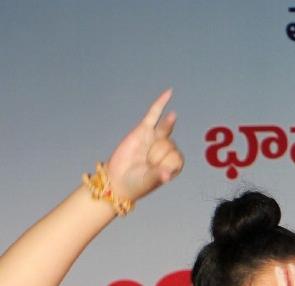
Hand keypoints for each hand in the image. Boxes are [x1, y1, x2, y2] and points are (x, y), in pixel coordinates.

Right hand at [105, 90, 182, 206]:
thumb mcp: (147, 182)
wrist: (117, 179)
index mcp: (173, 165)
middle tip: (144, 165)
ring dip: (158, 143)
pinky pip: (154, 114)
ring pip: (164, 131)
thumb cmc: (134, 184)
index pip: (177, 157)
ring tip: (146, 158)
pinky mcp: (144, 130)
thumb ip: (157, 177)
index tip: (153, 172)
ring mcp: (155, 138)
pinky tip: (169, 92)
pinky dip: (160, 103)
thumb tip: (166, 176)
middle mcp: (167, 150)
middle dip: (156, 156)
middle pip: (170, 144)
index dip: (164, 164)